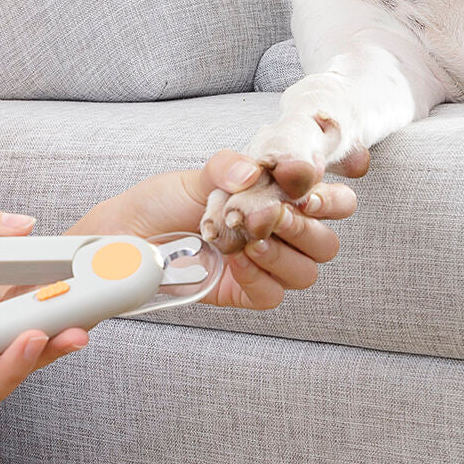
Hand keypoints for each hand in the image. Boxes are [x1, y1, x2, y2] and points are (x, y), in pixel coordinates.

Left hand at [91, 149, 355, 309]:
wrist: (129, 235)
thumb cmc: (164, 201)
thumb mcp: (195, 177)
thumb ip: (226, 168)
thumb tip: (251, 171)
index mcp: (279, 198)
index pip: (334, 202)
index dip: (331, 199)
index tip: (304, 191)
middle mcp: (279, 232)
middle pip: (327, 243)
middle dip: (305, 228)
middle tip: (271, 215)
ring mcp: (264, 265)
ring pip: (306, 272)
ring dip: (282, 254)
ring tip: (249, 240)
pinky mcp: (245, 291)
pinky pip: (272, 295)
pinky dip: (259, 278)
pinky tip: (236, 262)